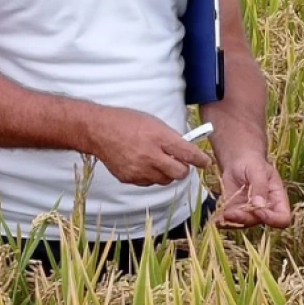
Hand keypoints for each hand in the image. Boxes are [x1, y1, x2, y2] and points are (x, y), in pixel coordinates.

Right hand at [85, 106, 210, 186]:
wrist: (99, 130)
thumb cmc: (128, 122)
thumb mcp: (154, 123)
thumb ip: (171, 137)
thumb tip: (186, 149)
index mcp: (159, 138)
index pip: (188, 154)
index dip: (200, 160)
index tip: (205, 162)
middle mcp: (150, 155)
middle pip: (180, 173)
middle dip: (184, 169)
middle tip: (181, 163)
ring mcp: (139, 169)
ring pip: (165, 180)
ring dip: (167, 173)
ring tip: (159, 162)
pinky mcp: (129, 178)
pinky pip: (149, 182)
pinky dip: (151, 176)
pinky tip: (144, 165)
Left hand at [214, 152, 292, 229]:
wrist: (238, 162)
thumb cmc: (253, 163)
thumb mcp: (258, 171)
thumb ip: (260, 187)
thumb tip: (259, 206)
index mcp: (278, 200)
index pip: (282, 218)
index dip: (273, 219)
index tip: (259, 211)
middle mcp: (266, 210)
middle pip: (260, 222)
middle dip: (246, 219)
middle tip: (231, 212)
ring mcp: (251, 213)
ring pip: (244, 224)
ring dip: (233, 221)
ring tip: (221, 216)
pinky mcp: (236, 212)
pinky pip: (231, 221)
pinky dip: (223, 221)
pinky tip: (216, 220)